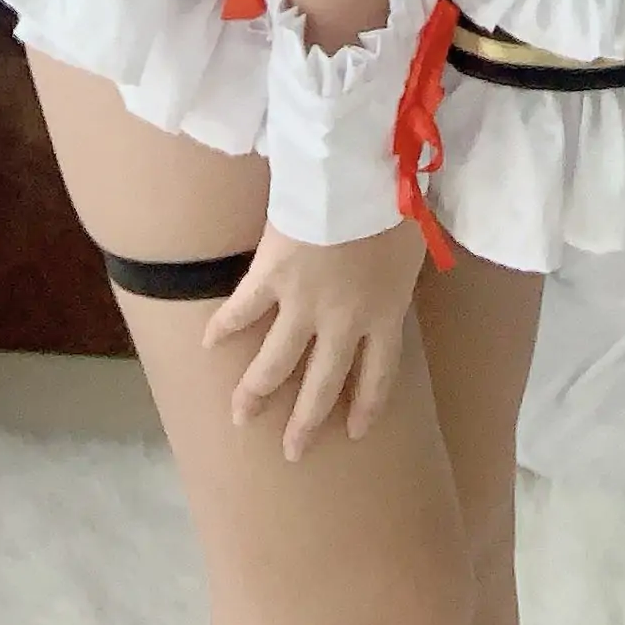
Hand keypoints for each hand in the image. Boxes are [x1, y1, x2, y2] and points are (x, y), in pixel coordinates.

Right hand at [203, 215, 426, 460]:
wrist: (357, 173)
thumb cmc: (398, 199)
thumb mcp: (416, 243)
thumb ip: (402, 271)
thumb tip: (400, 271)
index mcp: (385, 313)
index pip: (379, 375)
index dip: (366, 406)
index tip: (353, 431)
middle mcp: (343, 322)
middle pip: (323, 384)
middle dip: (305, 421)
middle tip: (291, 451)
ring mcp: (304, 303)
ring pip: (276, 361)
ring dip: (255, 391)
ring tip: (240, 415)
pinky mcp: (271, 276)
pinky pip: (243, 309)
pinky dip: (224, 325)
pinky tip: (208, 342)